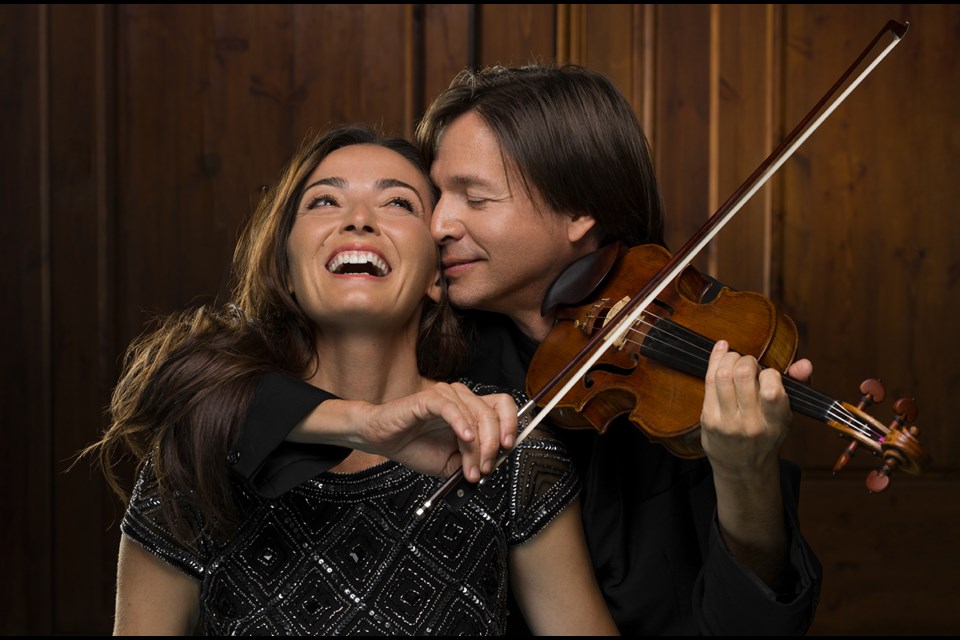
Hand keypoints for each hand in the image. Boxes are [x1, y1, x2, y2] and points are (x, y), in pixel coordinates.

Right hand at [296, 382, 517, 481]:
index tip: (508, 448)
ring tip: (468, 469)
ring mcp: (446, 396)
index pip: (503, 406)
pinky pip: (451, 407)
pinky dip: (461, 424)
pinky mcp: (428, 399)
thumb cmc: (416, 446)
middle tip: (484, 469)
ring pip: (475, 415)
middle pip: (492, 414)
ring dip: (476, 447)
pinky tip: (464, 439)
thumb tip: (493, 466)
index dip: (511, 424)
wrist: (383, 440)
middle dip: (493, 447)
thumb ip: (473, 461)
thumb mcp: (452, 463)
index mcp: (471, 411)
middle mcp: (462, 399)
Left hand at [700, 340, 808, 478]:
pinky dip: (714, 361)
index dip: (769, 373)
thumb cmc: (766, 435)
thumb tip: (805, 363)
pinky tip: (720, 353)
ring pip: (723, 375)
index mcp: (775, 423)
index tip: (768, 374)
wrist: (741, 467)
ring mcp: (727, 422)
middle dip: (746, 360)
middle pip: (743, 375)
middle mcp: (751, 424)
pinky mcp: (708, 418)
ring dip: (728, 359)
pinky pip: (709, 381)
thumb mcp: (787, 415)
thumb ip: (797, 386)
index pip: (771, 391)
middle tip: (749, 363)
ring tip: (734, 360)